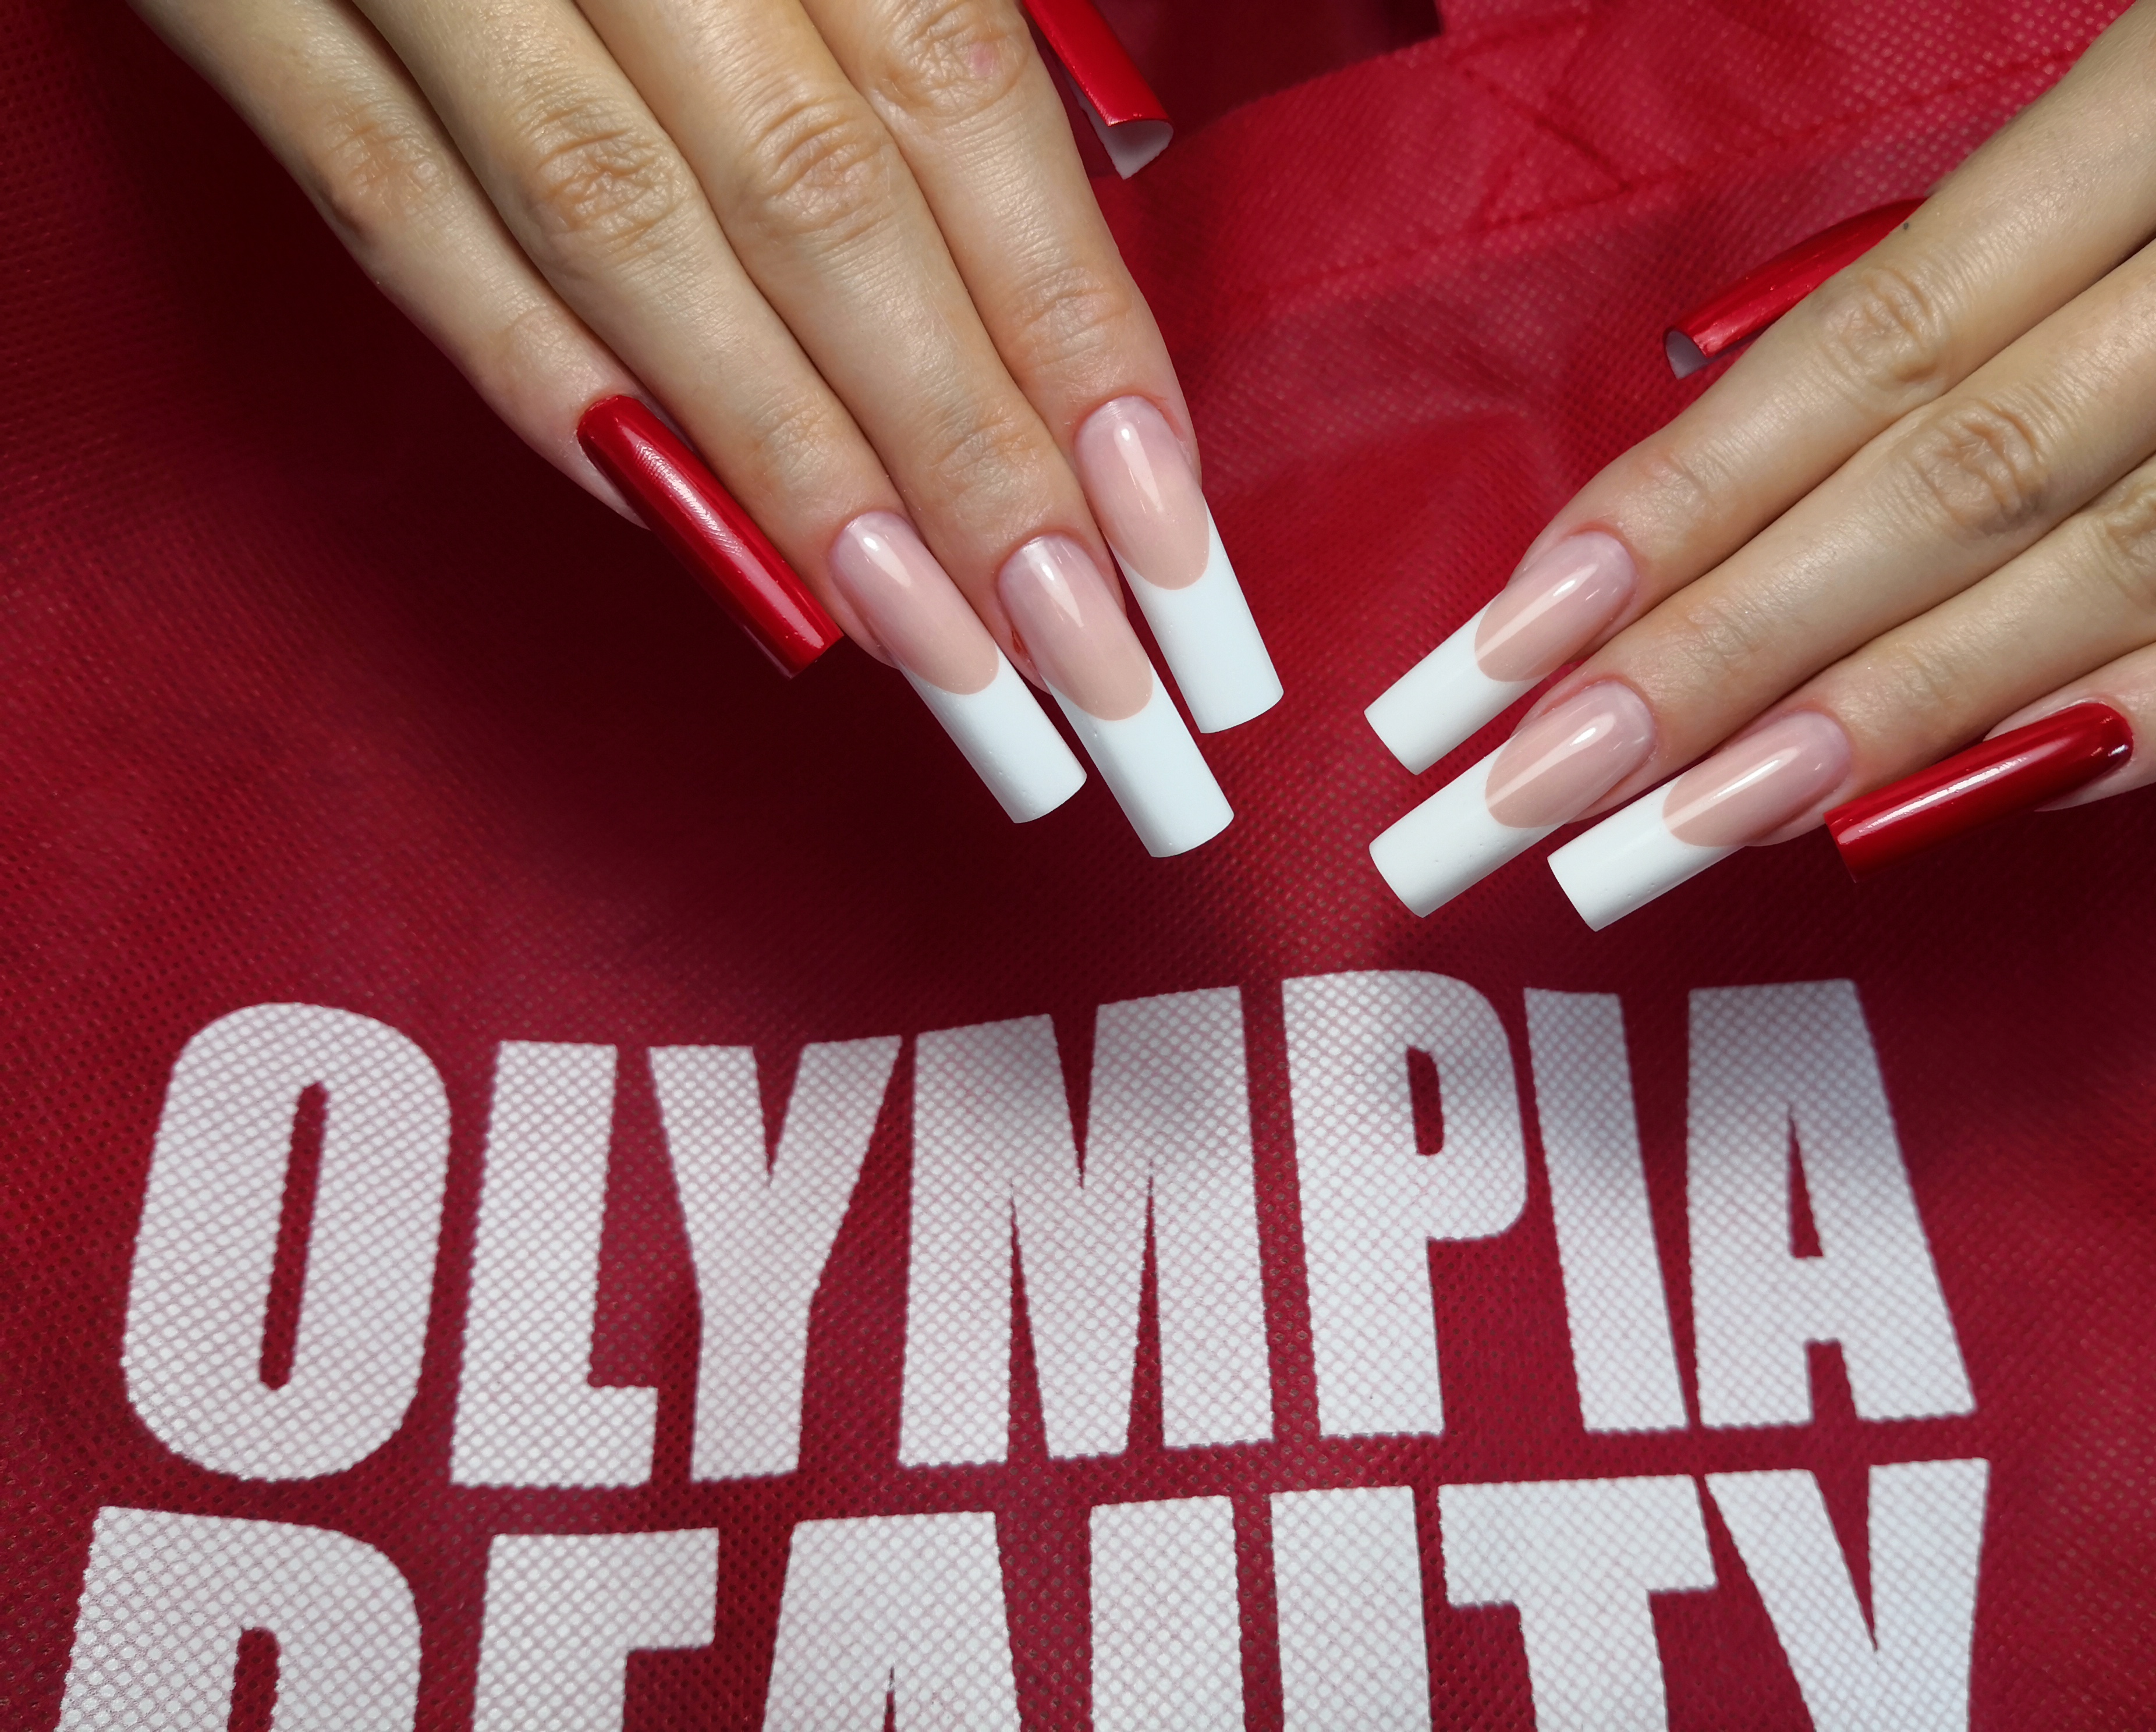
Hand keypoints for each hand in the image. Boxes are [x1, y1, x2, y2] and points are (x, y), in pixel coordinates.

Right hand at [134, 0, 1278, 851]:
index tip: (1159, 523)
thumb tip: (1078, 191)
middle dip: (961, 454)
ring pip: (614, 230)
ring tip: (920, 640)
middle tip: (1075, 654)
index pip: (953, 95)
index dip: (1065, 324)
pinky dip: (528, 374)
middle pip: (813, 200)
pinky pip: (387, 209)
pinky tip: (672, 518)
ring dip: (779, 462)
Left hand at [1367, 0, 2155, 921]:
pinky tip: (1943, 806)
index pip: (1874, 342)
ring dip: (1887, 720)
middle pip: (1959, 474)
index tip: (1508, 640)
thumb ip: (1995, 247)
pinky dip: (2134, 727)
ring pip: (2125, 563)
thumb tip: (1741, 418)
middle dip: (1724, 650)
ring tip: (1687, 832)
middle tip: (1528, 791)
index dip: (1679, 503)